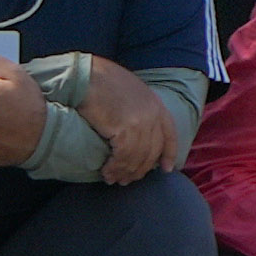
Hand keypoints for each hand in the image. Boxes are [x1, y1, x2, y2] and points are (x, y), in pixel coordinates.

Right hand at [73, 61, 187, 182]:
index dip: (169, 153)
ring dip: (124, 172)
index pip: (169, 134)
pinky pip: (123, 158)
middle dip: (140, 170)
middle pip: (152, 152)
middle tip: (127, 180)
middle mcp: (153, 114)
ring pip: (137, 158)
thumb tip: (135, 129)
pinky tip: (106, 172)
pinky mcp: (125, 130)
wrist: (86, 74)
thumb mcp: (130, 91)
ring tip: (113, 179)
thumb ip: (138, 108)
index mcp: (156, 104)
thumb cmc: (100, 80)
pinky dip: (114, 168)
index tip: (166, 169)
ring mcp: (141, 122)